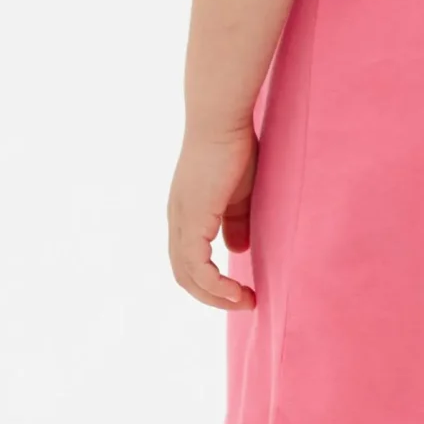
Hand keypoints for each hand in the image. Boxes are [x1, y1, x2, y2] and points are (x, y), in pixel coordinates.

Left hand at [167, 122, 258, 309]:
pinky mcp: (192, 218)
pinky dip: (214, 284)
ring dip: (216, 296)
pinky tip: (236, 289)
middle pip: (183, 274)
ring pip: (186, 274)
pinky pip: (196, 264)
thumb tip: (237, 250)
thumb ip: (236, 222)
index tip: (241, 290)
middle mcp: (177, 220)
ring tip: (245, 301)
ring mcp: (181, 220)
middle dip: (213, 296)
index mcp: (186, 214)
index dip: (211, 281)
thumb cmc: (234, 149)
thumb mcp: (238, 194)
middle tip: (245, 302)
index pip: (188, 261)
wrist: (222, 121)